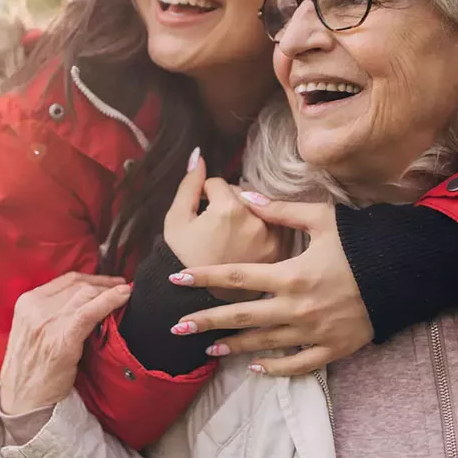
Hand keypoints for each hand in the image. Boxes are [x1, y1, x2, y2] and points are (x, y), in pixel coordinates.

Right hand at [0, 272, 130, 414]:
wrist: (23, 404)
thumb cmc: (32, 369)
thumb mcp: (33, 331)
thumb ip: (52, 311)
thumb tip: (87, 296)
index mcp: (27, 303)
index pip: (68, 280)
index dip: (94, 278)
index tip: (111, 281)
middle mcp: (35, 308)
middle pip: (80, 285)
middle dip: (105, 285)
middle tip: (123, 288)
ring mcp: (47, 322)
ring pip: (87, 294)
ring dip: (110, 292)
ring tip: (126, 294)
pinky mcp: (62, 338)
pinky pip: (91, 311)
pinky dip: (111, 300)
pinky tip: (125, 295)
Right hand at [164, 150, 286, 300]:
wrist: (197, 302)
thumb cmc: (182, 258)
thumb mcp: (176, 220)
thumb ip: (189, 184)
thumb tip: (199, 154)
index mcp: (229, 209)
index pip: (220, 184)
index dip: (206, 195)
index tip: (201, 213)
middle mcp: (256, 221)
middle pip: (243, 194)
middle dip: (229, 203)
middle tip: (215, 226)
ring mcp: (271, 237)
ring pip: (260, 208)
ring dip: (248, 213)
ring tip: (231, 234)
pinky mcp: (280, 252)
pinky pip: (273, 226)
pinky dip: (262, 228)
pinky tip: (246, 242)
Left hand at [167, 196, 372, 375]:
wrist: (404, 274)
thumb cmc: (361, 242)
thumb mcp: (323, 219)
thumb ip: (281, 210)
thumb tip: (246, 196)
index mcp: (290, 275)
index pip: (236, 277)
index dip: (204, 277)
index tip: (176, 279)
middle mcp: (296, 308)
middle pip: (241, 316)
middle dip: (205, 322)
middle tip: (175, 329)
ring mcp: (313, 332)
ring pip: (263, 343)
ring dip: (233, 346)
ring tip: (207, 348)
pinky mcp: (332, 348)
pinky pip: (297, 363)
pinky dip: (274, 368)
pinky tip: (255, 368)